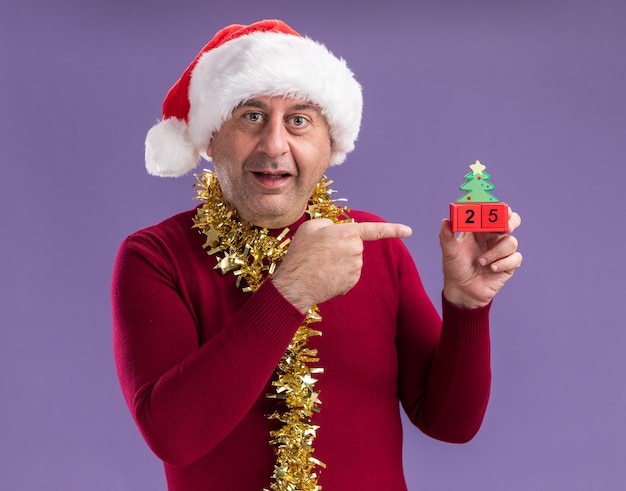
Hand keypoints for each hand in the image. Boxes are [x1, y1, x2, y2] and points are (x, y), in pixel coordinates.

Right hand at [272, 219, 411, 312]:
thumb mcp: (310, 227)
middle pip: (354, 246)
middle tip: (320, 251)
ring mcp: (355, 269)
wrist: (295, 285)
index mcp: (348, 234)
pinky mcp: (351, 283)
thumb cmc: (301, 253)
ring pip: (351, 261)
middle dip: (341, 247)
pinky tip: (323, 276)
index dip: (394, 229)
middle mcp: (356, 251)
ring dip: (338, 261)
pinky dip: (337, 275)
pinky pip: (347, 274)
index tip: (409, 231)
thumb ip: (328, 224)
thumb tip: (335, 230)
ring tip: (319, 264)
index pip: (376, 230)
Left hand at [439, 208, 522, 307]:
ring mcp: (501, 251)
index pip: (491, 213)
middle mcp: (492, 238)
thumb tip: (445, 221)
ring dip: (497, 251)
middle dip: (511, 220)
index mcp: (479, 230)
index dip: (496, 208)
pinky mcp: (508, 265)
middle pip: (510, 221)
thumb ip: (447, 236)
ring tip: (481, 261)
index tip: (495, 208)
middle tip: (506, 226)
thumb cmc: (455, 268)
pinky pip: (516, 258)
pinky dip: (504, 263)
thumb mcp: (449, 252)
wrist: (462, 291)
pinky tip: (491, 268)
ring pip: (512, 241)